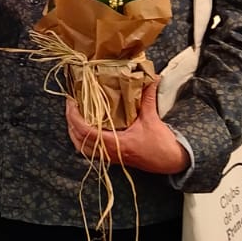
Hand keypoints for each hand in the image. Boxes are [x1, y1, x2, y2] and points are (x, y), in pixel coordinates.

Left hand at [65, 81, 188, 173]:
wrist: (171, 162)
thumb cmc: (161, 144)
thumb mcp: (152, 119)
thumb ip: (147, 98)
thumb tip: (151, 78)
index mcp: (116, 143)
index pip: (86, 132)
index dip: (74, 118)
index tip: (71, 103)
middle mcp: (109, 153)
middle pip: (78, 141)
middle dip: (70, 122)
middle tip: (70, 105)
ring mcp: (110, 157)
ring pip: (82, 148)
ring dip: (74, 132)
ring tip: (73, 116)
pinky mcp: (113, 159)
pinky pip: (90, 151)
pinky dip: (82, 140)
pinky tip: (84, 129)